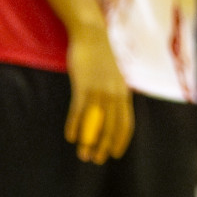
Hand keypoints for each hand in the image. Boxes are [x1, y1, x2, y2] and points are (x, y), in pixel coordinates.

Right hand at [64, 26, 133, 164]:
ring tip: (83, 154)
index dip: (120, 139)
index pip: (126, 121)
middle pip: (112, 125)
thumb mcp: (113, 79)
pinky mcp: (83, 84)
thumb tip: (110, 114)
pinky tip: (70, 136)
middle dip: (104, 144)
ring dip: (89, 140)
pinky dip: (75, 124)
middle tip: (96, 159)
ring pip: (96, 120)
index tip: (115, 153)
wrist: (92, 36)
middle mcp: (114, 93)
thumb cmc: (101, 59)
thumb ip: (114, 96)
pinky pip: (79, 109)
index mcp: (123, 92)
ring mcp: (99, 89)